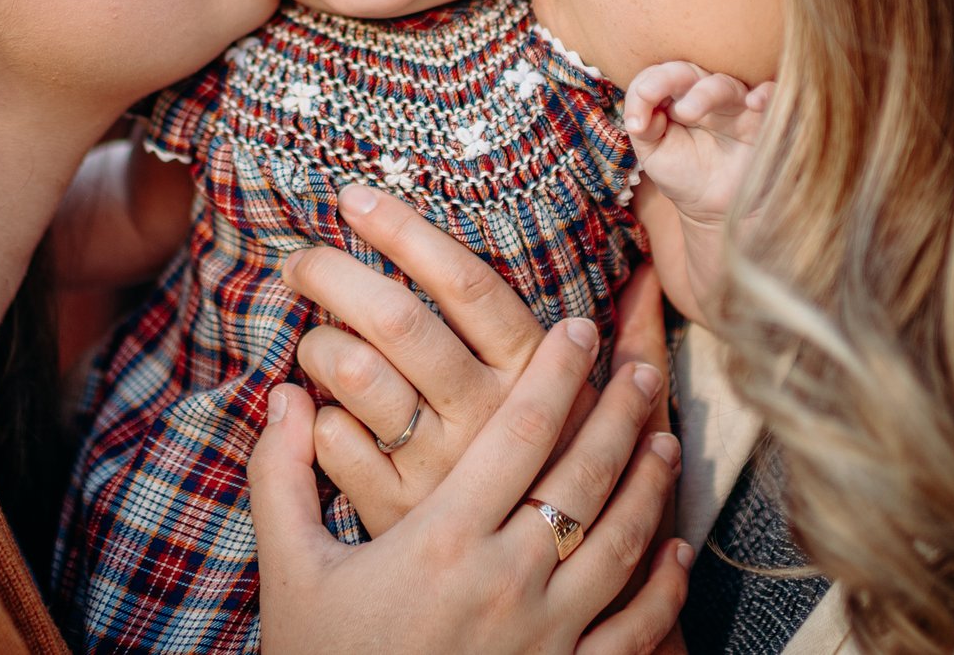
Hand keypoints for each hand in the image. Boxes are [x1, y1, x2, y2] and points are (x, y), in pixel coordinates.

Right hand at [254, 317, 691, 654]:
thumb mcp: (289, 570)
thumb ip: (282, 475)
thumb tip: (282, 394)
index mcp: (441, 540)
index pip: (518, 433)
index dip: (555, 373)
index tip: (578, 329)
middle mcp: (505, 582)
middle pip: (583, 477)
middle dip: (618, 414)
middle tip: (642, 369)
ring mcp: (544, 637)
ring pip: (618, 544)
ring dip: (647, 486)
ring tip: (663, 439)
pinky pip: (631, 630)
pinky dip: (660, 588)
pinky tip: (671, 550)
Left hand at [283, 186, 669, 531]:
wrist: (557, 601)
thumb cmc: (580, 487)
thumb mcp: (616, 417)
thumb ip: (635, 342)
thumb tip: (649, 275)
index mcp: (535, 376)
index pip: (466, 281)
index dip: (406, 230)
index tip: (355, 197)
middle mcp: (486, 418)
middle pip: (397, 319)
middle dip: (334, 273)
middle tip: (303, 260)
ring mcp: (439, 469)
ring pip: (354, 376)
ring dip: (319, 345)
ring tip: (317, 341)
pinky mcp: (396, 514)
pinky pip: (334, 443)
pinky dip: (315, 418)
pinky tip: (325, 411)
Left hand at [621, 63, 767, 320]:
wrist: (716, 210)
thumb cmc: (684, 174)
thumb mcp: (653, 155)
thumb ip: (643, 129)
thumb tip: (640, 116)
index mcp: (676, 96)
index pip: (658, 75)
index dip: (644, 89)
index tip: (636, 124)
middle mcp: (705, 94)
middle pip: (688, 71)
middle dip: (668, 81)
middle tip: (654, 100)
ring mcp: (735, 105)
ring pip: (724, 84)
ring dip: (705, 92)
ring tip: (687, 112)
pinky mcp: (762, 121)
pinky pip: (771, 96)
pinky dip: (766, 94)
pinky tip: (754, 102)